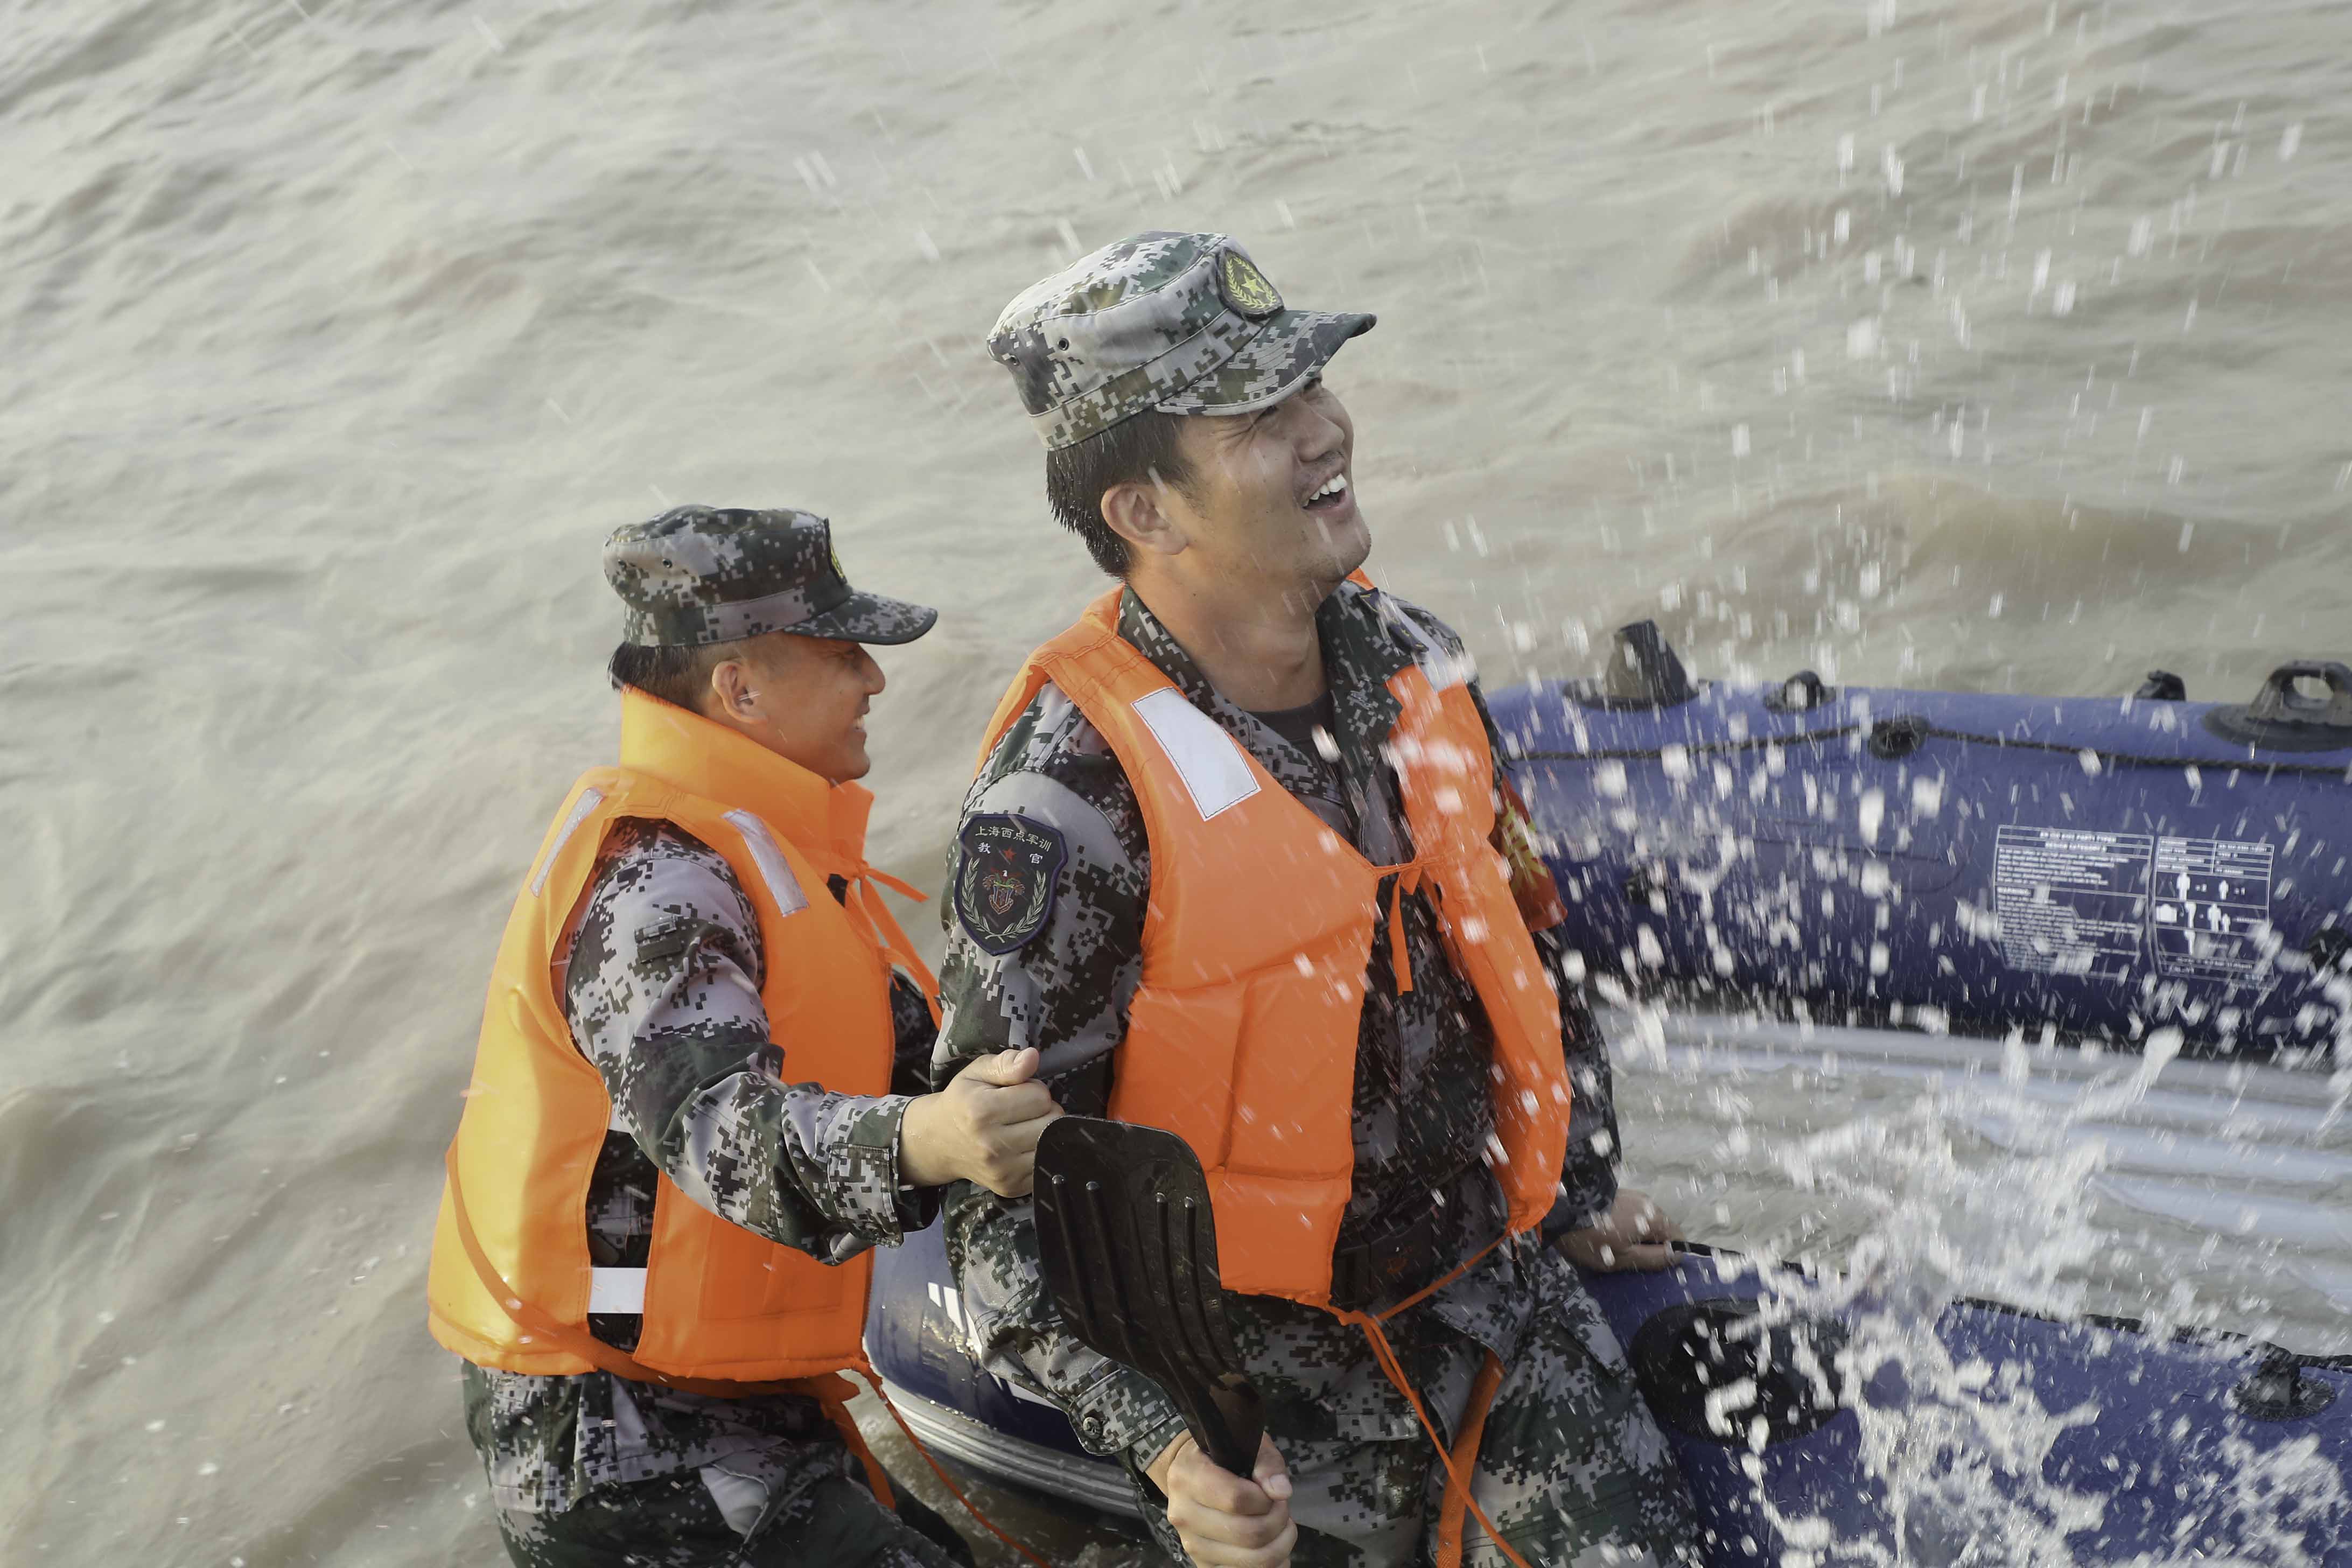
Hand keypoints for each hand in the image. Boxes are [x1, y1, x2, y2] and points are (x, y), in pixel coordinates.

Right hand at [898, 1048, 1061, 1196]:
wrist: (939, 1142)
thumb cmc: (963, 1100)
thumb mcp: (977, 1072)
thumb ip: (1006, 1063)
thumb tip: (1032, 1057)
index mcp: (981, 1112)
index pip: (1040, 1096)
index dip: (1032, 1089)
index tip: (1016, 1092)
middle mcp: (992, 1146)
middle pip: (1051, 1120)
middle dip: (1042, 1110)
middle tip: (1020, 1110)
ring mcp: (1002, 1171)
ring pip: (1052, 1143)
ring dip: (1043, 1131)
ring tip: (1021, 1126)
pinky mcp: (1011, 1188)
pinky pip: (1045, 1164)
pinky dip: (1038, 1152)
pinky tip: (1020, 1145)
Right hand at [1148, 1430, 1295, 1567]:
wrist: (1192, 1476)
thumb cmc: (1223, 1458)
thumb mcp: (1246, 1445)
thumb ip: (1266, 1463)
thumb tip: (1281, 1491)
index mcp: (1187, 1477)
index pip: (1236, 1499)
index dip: (1264, 1499)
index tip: (1270, 1492)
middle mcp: (1183, 1514)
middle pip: (1248, 1534)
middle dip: (1278, 1521)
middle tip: (1281, 1508)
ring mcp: (1192, 1544)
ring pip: (1252, 1560)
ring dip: (1280, 1545)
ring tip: (1281, 1527)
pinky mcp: (1203, 1564)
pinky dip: (1272, 1565)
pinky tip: (1275, 1548)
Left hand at [1555, 1187, 1682, 1272]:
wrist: (1558, 1206)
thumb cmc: (1593, 1237)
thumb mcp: (1624, 1257)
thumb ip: (1653, 1258)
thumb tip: (1678, 1256)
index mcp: (1655, 1218)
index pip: (1679, 1237)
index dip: (1670, 1253)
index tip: (1653, 1265)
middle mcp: (1648, 1203)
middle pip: (1661, 1229)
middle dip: (1651, 1246)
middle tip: (1631, 1260)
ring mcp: (1632, 1196)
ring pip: (1644, 1222)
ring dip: (1636, 1236)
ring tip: (1615, 1247)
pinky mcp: (1616, 1195)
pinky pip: (1631, 1215)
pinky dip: (1625, 1226)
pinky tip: (1608, 1234)